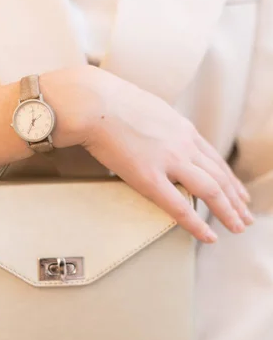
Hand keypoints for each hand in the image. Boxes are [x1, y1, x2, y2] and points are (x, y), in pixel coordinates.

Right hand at [40, 65, 252, 242]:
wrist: (93, 102)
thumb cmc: (111, 103)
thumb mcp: (149, 110)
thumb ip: (161, 128)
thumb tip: (158, 136)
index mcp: (182, 128)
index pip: (214, 159)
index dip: (230, 179)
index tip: (239, 193)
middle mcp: (184, 144)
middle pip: (220, 176)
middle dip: (236, 199)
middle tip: (246, 216)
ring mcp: (170, 160)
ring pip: (211, 190)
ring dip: (228, 211)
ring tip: (238, 227)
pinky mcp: (149, 177)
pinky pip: (180, 206)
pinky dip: (197, 224)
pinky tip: (210, 237)